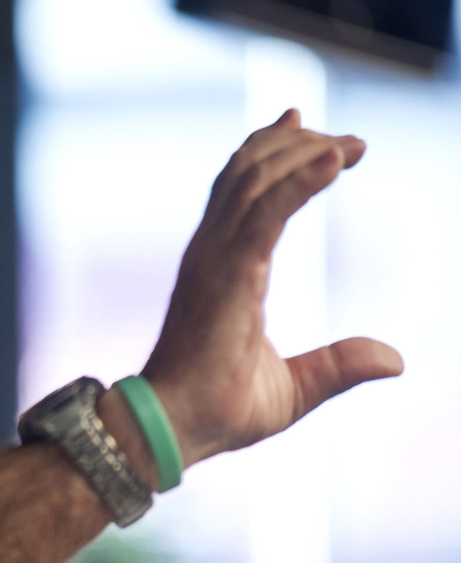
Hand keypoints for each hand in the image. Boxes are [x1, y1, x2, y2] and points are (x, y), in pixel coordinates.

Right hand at [143, 109, 402, 466]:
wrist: (173, 428)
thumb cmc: (217, 411)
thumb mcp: (295, 386)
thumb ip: (339, 365)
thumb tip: (395, 360)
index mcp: (221, 271)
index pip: (242, 194)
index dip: (274, 156)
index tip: (309, 129)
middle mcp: (212, 255)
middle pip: (249, 174)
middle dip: (297, 145)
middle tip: (348, 139)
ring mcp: (214, 262)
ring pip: (256, 181)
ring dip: (304, 154)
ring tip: (350, 145)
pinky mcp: (228, 275)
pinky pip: (266, 214)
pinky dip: (300, 182)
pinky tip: (334, 161)